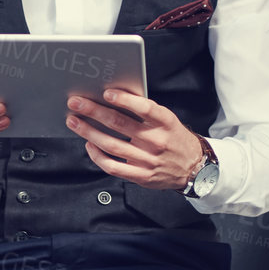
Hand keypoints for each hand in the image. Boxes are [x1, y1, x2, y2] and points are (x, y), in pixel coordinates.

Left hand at [65, 89, 203, 190]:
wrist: (194, 168)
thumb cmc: (175, 139)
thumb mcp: (168, 120)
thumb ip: (146, 111)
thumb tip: (115, 97)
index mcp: (166, 123)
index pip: (145, 108)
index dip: (125, 100)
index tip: (106, 93)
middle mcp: (157, 141)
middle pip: (120, 124)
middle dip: (94, 111)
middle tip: (76, 103)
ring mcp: (148, 160)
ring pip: (111, 144)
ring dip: (88, 131)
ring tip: (74, 121)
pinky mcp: (141, 176)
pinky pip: (113, 166)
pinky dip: (97, 155)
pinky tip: (88, 145)